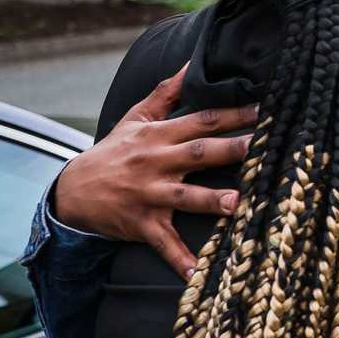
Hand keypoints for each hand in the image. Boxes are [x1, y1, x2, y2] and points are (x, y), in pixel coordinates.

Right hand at [53, 67, 255, 277]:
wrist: (72, 190)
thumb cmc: (113, 152)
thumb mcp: (135, 118)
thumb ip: (166, 92)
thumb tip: (190, 62)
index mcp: (159, 136)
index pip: (202, 120)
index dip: (233, 114)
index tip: (266, 108)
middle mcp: (156, 163)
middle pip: (199, 154)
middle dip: (231, 150)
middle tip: (263, 147)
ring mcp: (148, 194)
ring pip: (184, 197)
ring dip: (210, 202)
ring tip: (238, 205)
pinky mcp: (141, 223)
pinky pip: (163, 244)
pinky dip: (180, 260)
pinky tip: (200, 275)